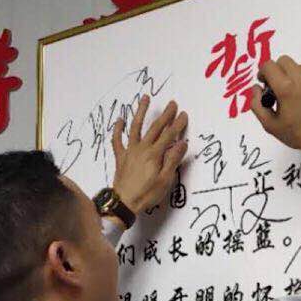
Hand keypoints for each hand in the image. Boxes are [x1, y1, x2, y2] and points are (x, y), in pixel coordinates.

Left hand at [110, 95, 189, 217]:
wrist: (123, 203)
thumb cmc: (146, 194)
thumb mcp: (165, 179)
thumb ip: (173, 160)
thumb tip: (182, 143)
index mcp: (154, 154)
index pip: (169, 135)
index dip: (177, 124)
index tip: (184, 114)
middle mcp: (141, 149)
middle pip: (155, 128)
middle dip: (165, 115)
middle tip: (172, 104)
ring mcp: (129, 151)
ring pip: (135, 128)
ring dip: (140, 112)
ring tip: (144, 98)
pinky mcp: (120, 157)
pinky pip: (117, 141)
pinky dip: (118, 129)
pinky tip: (120, 119)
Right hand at [248, 55, 300, 156]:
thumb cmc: (297, 134)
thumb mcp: (269, 125)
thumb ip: (256, 104)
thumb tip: (257, 88)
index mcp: (285, 88)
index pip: (268, 65)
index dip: (263, 73)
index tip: (266, 83)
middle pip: (284, 61)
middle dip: (278, 71)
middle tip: (281, 88)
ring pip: (300, 67)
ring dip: (295, 76)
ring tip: (300, 95)